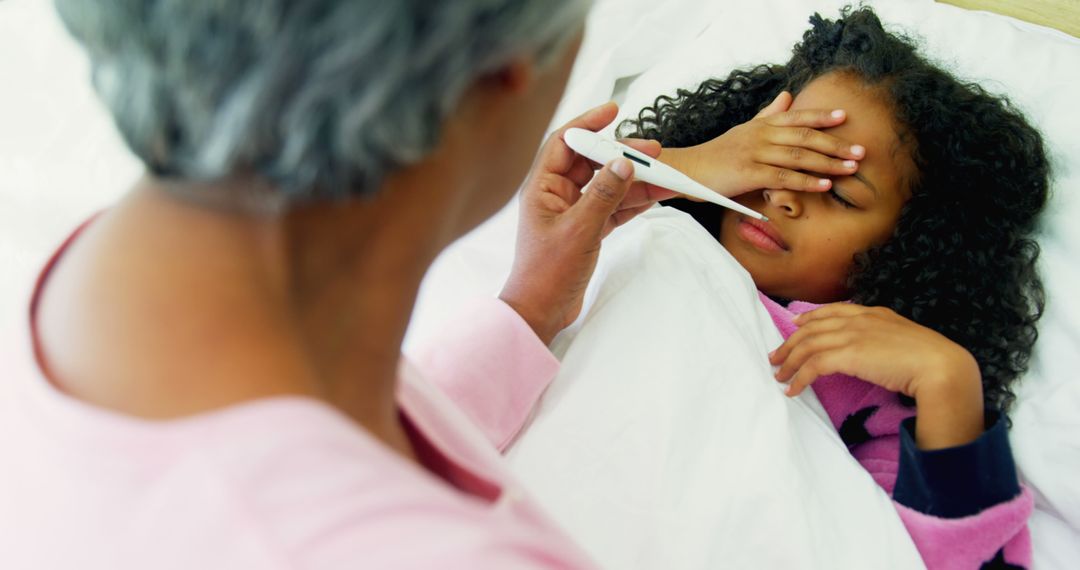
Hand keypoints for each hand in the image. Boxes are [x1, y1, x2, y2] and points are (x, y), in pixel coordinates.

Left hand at [500, 102, 676, 343]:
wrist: (540, 312)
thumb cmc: (547, 274)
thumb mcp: (578, 231)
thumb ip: (603, 195)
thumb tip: (624, 163)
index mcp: (542, 187)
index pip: (564, 143)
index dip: (588, 124)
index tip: (613, 110)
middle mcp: (555, 195)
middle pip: (593, 162)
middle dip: (623, 155)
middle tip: (654, 150)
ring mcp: (572, 212)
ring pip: (608, 185)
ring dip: (635, 180)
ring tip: (665, 176)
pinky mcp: (586, 230)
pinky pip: (613, 207)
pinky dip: (634, 202)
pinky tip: (655, 195)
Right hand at [660, 91, 866, 198]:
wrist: (688, 170)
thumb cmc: (717, 154)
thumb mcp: (744, 130)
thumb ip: (768, 114)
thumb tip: (788, 96)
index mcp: (761, 125)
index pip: (797, 117)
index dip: (821, 116)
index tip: (845, 117)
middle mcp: (761, 135)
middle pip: (804, 136)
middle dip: (835, 144)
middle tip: (860, 150)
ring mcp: (755, 154)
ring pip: (798, 156)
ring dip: (828, 163)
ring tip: (851, 168)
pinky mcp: (749, 174)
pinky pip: (784, 178)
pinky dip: (806, 181)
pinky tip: (824, 185)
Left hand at [769, 303, 984, 448]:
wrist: (940, 366)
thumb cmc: (930, 360)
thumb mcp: (904, 340)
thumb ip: (885, 340)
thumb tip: (875, 354)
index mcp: (874, 313)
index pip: (834, 310)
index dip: (811, 317)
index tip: (796, 324)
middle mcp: (859, 320)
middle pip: (813, 328)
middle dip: (791, 343)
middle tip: (776, 357)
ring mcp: (852, 335)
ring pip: (808, 346)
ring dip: (790, 363)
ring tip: (780, 376)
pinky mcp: (848, 354)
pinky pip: (813, 365)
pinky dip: (799, 378)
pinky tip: (793, 389)